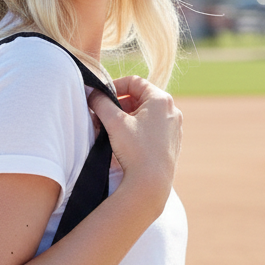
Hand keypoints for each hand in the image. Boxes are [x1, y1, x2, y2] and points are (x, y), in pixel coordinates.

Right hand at [88, 76, 181, 217]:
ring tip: (109, 130)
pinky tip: (123, 142)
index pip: (134, 82)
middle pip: (140, 98)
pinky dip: (136, 130)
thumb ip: (100, 102)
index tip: (100, 98)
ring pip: (145, 115)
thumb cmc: (135, 150)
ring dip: (126, 118)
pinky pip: (151, 129)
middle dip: (118, 105)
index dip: (114, 86)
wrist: (151, 183)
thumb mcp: (114, 122)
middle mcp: (172, 111)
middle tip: (102, 115)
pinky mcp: (171, 143)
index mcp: (161, 100)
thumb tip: (91, 91)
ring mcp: (173, 128)